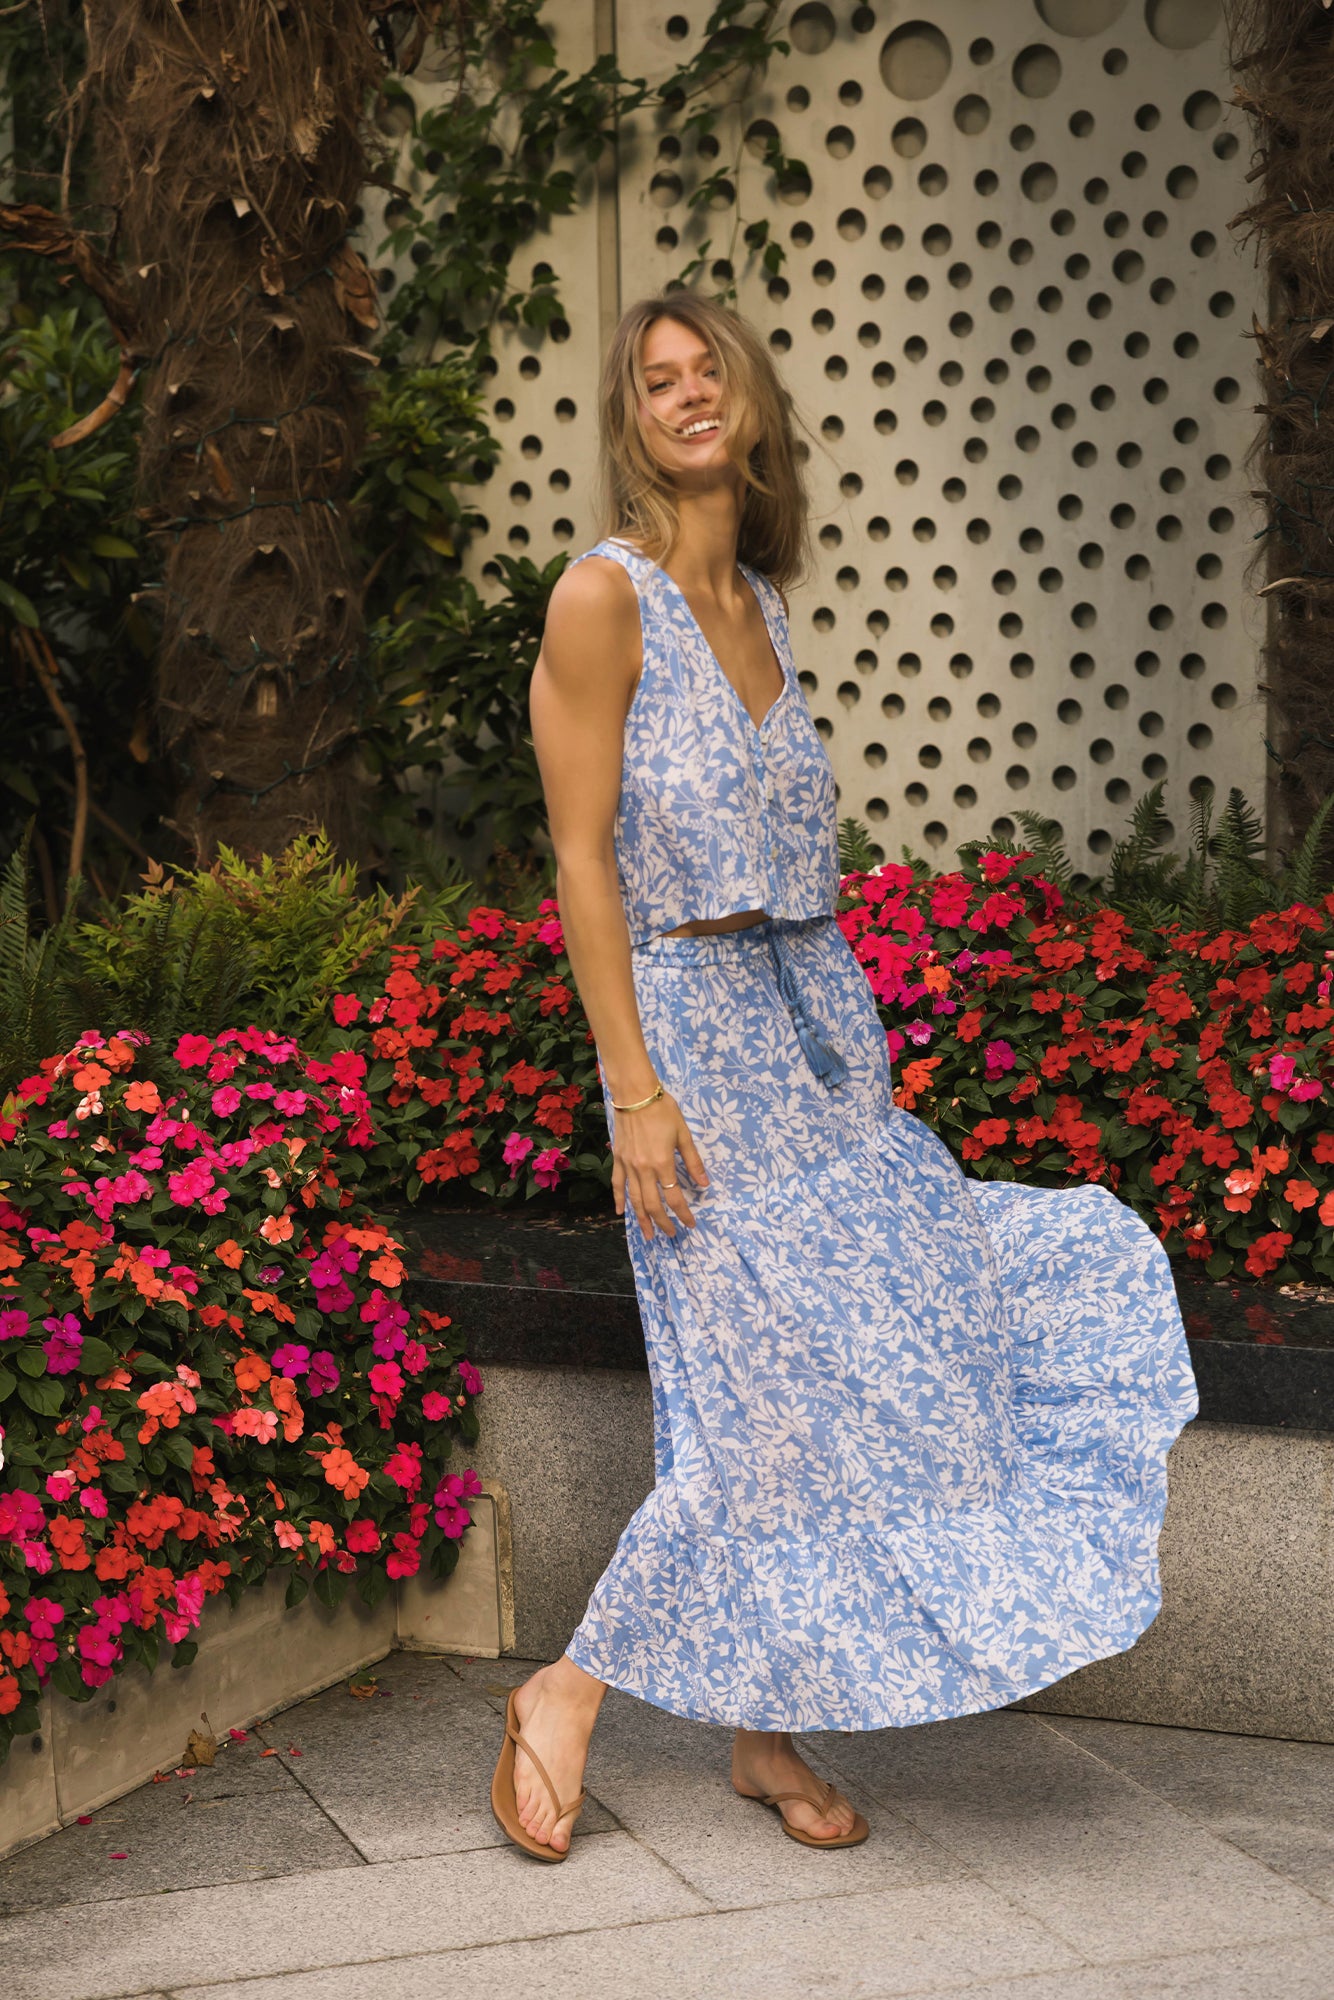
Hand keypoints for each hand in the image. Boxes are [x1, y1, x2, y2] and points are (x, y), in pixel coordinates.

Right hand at [611, 1091, 709, 1240]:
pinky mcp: (618, 1159)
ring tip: (649, 1234)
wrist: (635, 1094)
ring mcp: (628, 1166)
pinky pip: (617, 1184)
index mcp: (663, 1163)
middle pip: (653, 1204)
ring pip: (635, 1199)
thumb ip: (693, 1161)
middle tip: (671, 1234)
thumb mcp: (683, 1134)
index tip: (690, 1223)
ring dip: (642, 1219)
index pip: (674, 1197)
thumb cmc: (663, 1110)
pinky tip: (621, 1213)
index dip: (683, 1213)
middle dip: (663, 1222)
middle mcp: (644, 1169)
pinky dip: (619, 1200)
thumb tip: (704, 1184)